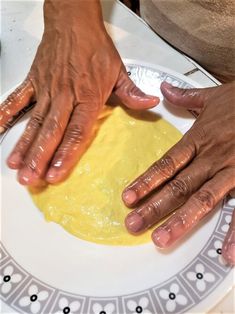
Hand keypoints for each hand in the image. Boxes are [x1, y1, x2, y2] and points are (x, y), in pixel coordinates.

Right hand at [0, 0, 157, 185]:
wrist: (74, 21)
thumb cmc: (94, 47)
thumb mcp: (118, 70)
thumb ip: (131, 92)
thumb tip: (150, 104)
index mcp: (88, 96)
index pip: (76, 131)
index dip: (66, 154)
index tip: (56, 173)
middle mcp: (65, 95)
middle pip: (51, 131)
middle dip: (39, 157)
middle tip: (31, 178)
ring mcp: (46, 89)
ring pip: (34, 121)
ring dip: (24, 144)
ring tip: (16, 166)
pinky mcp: (33, 81)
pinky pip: (17, 99)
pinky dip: (5, 114)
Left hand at [122, 82, 234, 264]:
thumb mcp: (215, 95)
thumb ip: (187, 96)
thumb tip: (164, 89)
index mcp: (200, 138)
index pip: (166, 163)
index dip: (146, 181)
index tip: (128, 197)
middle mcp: (213, 156)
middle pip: (178, 185)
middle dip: (154, 207)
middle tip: (134, 225)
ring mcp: (233, 171)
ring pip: (203, 199)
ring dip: (182, 221)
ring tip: (163, 238)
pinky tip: (225, 252)